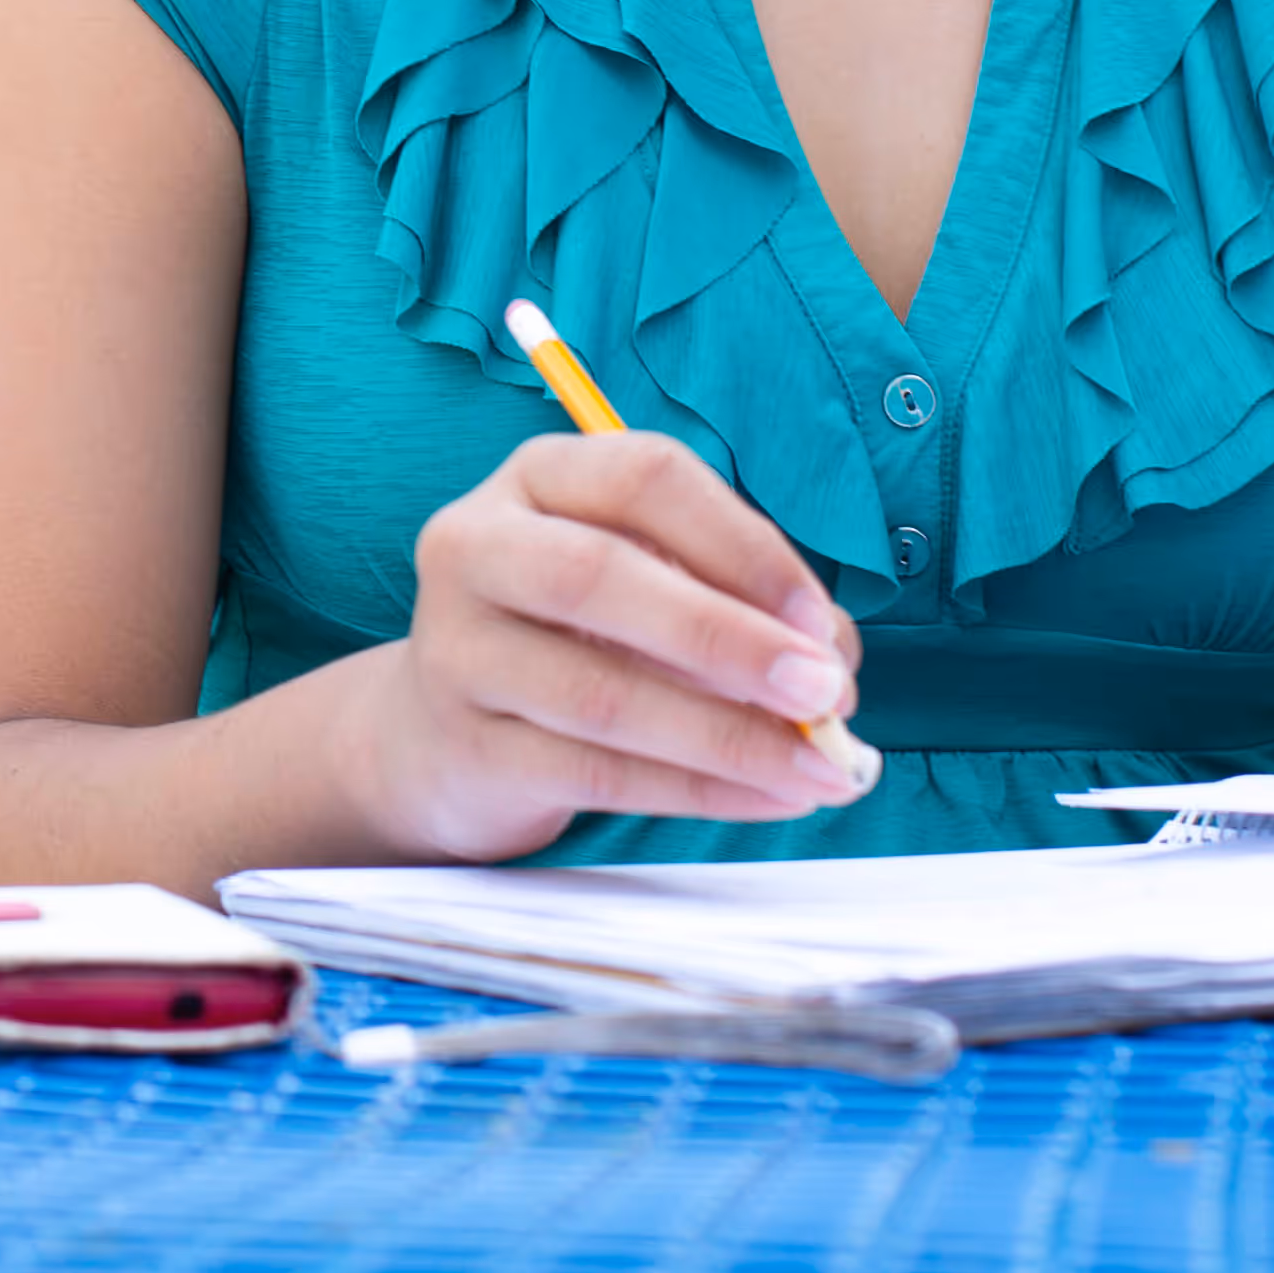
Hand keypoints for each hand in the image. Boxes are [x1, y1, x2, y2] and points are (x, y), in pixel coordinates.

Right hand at [349, 429, 873, 862]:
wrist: (443, 731)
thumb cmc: (577, 634)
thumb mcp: (650, 583)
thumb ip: (738, 600)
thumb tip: (829, 663)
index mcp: (538, 476)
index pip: (644, 478)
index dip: (742, 544)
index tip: (818, 619)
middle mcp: (477, 546)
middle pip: (600, 575)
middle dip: (728, 637)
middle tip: (823, 692)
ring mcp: (457, 650)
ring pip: (600, 693)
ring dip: (728, 736)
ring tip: (817, 765)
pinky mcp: (466, 747)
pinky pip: (593, 773)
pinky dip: (695, 790)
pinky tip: (765, 796)